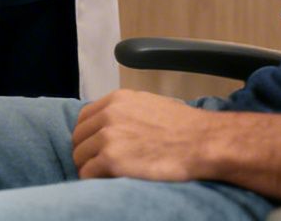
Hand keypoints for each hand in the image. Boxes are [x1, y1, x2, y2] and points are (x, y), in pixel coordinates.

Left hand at [72, 89, 217, 181]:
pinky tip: (111, 181)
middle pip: (78, 138)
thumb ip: (126, 111)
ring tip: (108, 174)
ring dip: (90, 167)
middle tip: (101, 165)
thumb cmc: (183, 127)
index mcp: (117, 100)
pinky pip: (87, 173)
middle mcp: (109, 115)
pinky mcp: (111, 160)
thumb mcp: (150, 105)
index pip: (84, 118)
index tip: (96, 147)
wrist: (202, 142)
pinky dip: (95, 180)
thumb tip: (111, 124)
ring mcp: (108, 137)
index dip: (88, 135)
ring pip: (79, 157)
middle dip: (87, 152)